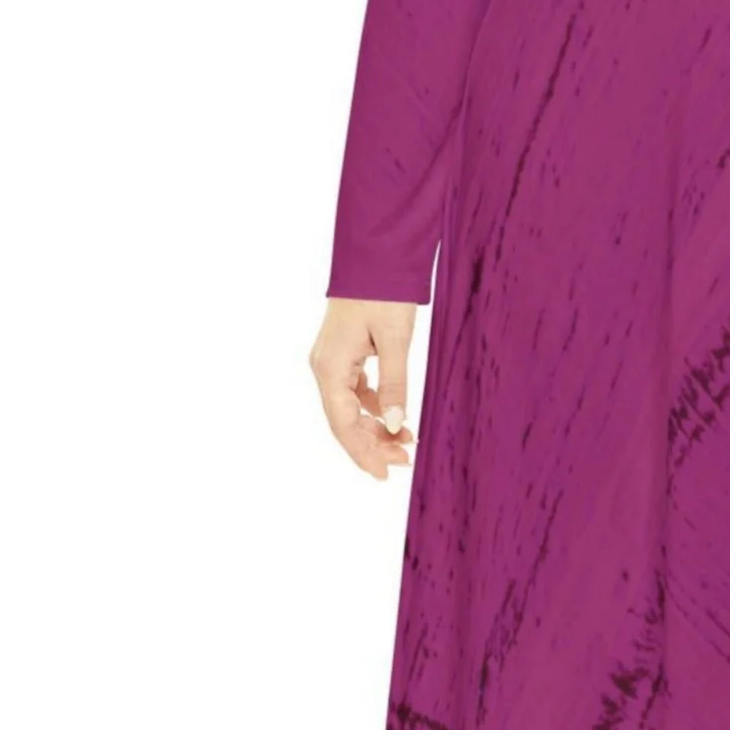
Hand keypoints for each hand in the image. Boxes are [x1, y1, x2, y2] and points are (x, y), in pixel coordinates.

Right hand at [311, 296, 418, 479]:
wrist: (374, 256)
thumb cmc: (383, 292)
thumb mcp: (395, 339)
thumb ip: (394, 384)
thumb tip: (396, 426)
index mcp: (330, 367)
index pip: (343, 424)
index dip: (363, 452)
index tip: (384, 473)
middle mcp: (324, 368)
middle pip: (344, 420)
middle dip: (372, 444)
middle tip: (404, 461)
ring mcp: (331, 361)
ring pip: (349, 408)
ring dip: (374, 428)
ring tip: (405, 443)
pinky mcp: (343, 354)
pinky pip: (354, 391)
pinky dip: (374, 407)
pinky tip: (395, 417)